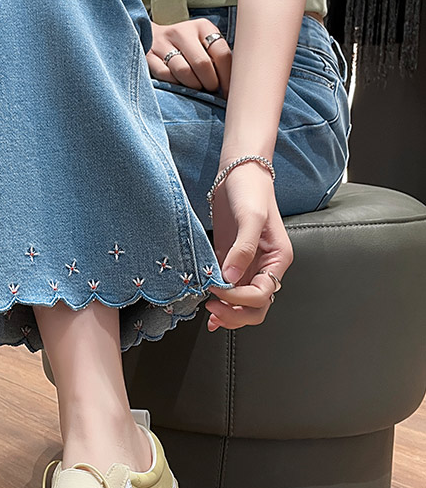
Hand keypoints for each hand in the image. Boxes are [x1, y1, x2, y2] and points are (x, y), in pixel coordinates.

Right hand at [146, 18, 231, 97]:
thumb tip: (233, 85)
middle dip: (210, 83)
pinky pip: (166, 76)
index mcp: (202, 27)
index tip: (228, 92)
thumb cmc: (187, 46)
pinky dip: (175, 84)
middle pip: (202, 64)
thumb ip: (218, 59)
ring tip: (196, 89)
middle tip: (210, 90)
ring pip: (183, 72)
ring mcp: (163, 43)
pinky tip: (179, 85)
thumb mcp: (204, 44)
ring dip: (193, 86)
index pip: (221, 53)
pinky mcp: (150, 56)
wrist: (152, 37)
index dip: (228, 77)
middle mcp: (183, 32)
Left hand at [205, 162, 293, 331]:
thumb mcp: (250, 217)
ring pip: (243, 304)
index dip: (238, 298)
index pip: (262, 294)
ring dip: (228, 313)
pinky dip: (221, 304)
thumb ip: (242, 249)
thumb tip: (231, 278)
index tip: (217, 288)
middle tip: (212, 308)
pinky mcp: (230, 263)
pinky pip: (230, 291)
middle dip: (235, 313)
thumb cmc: (250, 190)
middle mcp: (265, 268)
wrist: (238, 173)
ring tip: (209, 312)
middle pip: (256, 307)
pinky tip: (208, 309)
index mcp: (278, 260)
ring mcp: (248, 267)